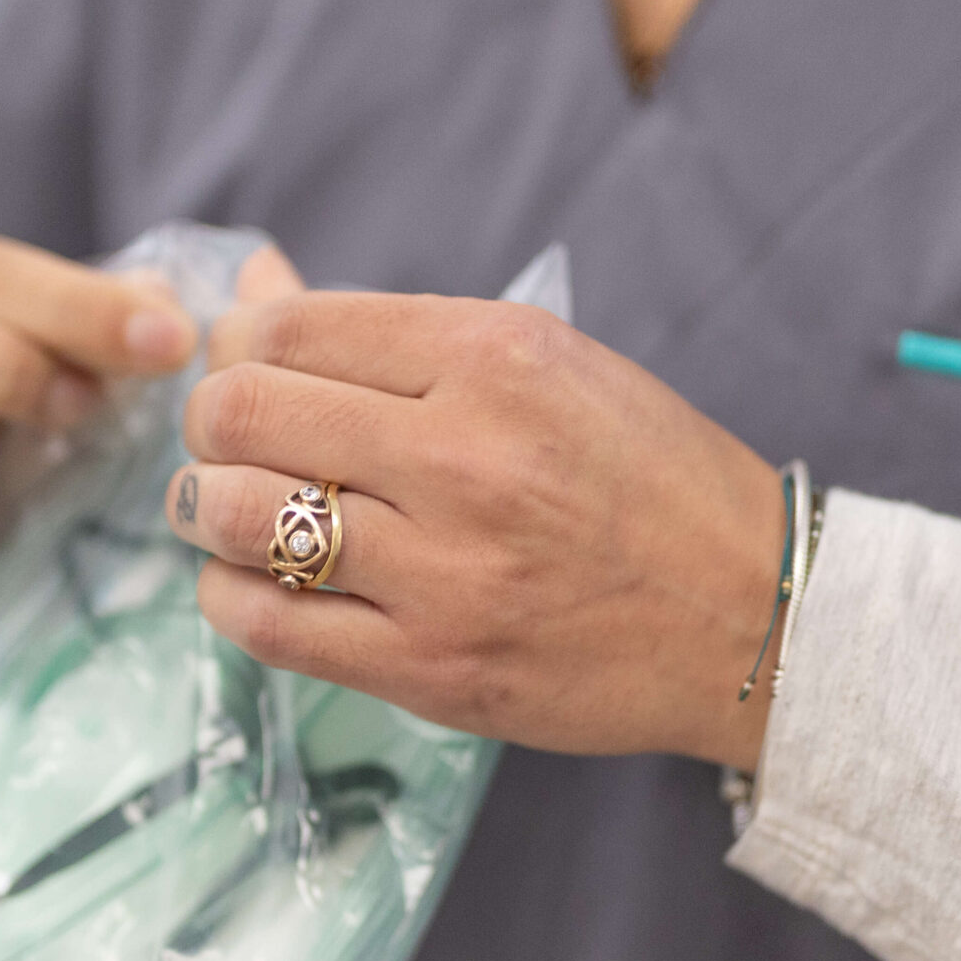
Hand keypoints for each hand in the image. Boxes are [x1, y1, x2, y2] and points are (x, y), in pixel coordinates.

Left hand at [166, 253, 785, 770]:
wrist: (752, 616)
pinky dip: (231, 596)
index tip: (250, 369)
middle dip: (211, 425)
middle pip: (241, 414)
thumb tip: (255, 291)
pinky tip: (256, 582)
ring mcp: (444, 572)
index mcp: (495, 359)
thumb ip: (396, 336)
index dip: (237, 345)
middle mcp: (462, 457)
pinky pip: (269, 626)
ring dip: (208, 510)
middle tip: (233, 445)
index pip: (288, 326)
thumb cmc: (650, 479)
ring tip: (231, 513)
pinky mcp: (432, 670)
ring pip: (237, 518)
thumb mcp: (548, 364)